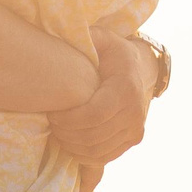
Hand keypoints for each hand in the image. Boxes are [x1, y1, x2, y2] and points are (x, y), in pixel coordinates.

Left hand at [47, 26, 153, 173]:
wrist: (140, 68)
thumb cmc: (112, 52)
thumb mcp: (101, 38)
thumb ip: (87, 37)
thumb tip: (66, 34)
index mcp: (126, 87)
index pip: (94, 115)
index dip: (69, 120)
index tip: (52, 114)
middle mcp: (135, 112)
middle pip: (94, 136)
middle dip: (66, 134)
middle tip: (51, 124)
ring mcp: (136, 129)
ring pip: (98, 151)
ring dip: (72, 146)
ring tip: (58, 132)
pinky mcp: (133, 139)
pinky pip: (106, 157)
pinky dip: (84, 156)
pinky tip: (71, 143)